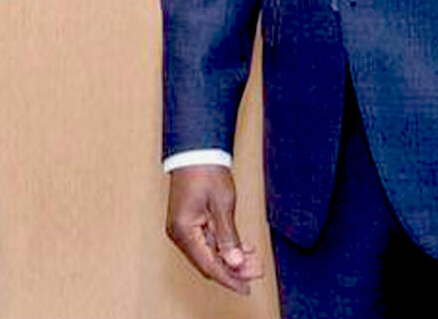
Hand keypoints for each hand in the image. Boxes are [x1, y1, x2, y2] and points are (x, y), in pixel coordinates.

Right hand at [165, 165, 261, 293]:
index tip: (246, 287)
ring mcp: (183, 229)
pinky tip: (243, 249)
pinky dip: (224, 247)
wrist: (195, 151)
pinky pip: (207, 242)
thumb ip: (228, 237)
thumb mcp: (222, 205)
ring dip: (231, 258)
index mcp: (183, 231)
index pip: (208, 264)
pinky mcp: (190, 223)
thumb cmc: (206, 172)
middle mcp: (180, 233)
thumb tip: (235, 262)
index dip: (229, 278)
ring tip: (254, 260)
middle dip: (233, 269)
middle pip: (208, 262)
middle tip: (257, 270)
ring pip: (209, 253)